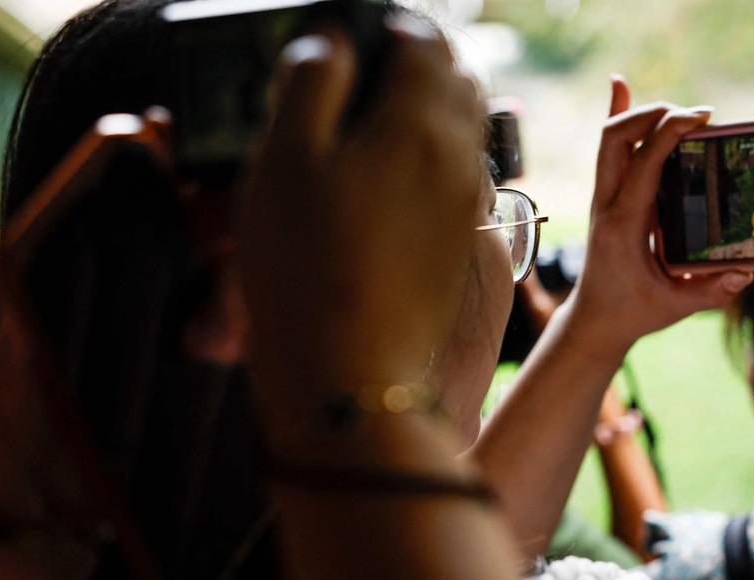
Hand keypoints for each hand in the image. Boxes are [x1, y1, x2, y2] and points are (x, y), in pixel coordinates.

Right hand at [236, 23, 483, 420]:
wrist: (353, 372)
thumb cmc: (308, 266)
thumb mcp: (285, 157)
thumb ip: (311, 82)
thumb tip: (332, 41)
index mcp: (420, 121)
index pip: (426, 40)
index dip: (393, 25)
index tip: (360, 31)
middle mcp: (460, 157)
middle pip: (457, 81)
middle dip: (421, 61)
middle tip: (371, 68)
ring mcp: (467, 204)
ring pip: (465, 130)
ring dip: (432, 110)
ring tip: (378, 118)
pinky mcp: (462, 245)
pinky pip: (460, 178)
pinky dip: (435, 158)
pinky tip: (392, 178)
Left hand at [566, 77, 752, 356]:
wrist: (595, 321)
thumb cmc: (633, 313)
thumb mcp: (674, 307)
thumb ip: (710, 292)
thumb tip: (745, 274)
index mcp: (624, 225)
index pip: (644, 162)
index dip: (670, 131)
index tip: (703, 117)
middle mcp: (608, 204)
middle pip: (615, 137)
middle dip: (653, 113)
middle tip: (694, 116)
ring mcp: (604, 198)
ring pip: (610, 139)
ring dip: (640, 114)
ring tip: (678, 108)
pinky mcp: (609, 198)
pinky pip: (610, 151)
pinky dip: (618, 117)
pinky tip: (621, 86)